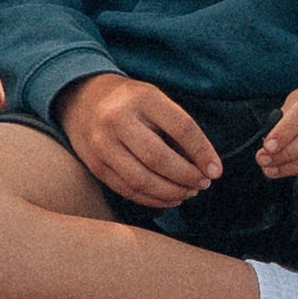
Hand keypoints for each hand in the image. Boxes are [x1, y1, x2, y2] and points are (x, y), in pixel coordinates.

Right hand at [60, 75, 218, 212]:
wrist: (81, 98)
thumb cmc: (130, 102)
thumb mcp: (155, 100)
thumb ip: (178, 129)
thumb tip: (206, 167)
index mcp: (142, 98)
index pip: (181, 127)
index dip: (202, 152)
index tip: (216, 171)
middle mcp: (118, 120)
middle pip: (159, 158)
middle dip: (186, 177)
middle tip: (203, 184)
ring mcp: (102, 144)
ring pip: (142, 180)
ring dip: (171, 192)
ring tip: (188, 192)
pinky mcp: (95, 165)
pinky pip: (127, 190)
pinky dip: (153, 200)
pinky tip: (169, 198)